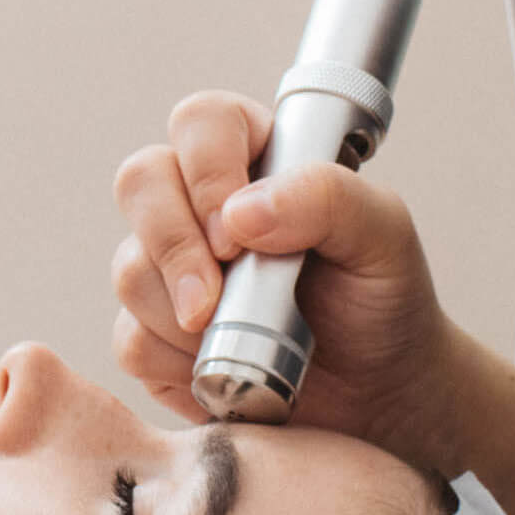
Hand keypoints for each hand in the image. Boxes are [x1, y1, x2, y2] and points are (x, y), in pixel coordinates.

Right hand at [110, 89, 453, 450]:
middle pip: (139, 183)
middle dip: (174, 248)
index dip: (206, 173)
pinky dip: (176, 365)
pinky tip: (222, 371)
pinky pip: (130, 341)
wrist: (377, 392)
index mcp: (257, 158)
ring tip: (245, 340)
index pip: (202, 122)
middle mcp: (200, 205)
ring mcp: (169, 270)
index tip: (237, 237)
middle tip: (212, 303)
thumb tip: (239, 213)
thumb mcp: (384, 236)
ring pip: (130, 270)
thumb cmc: (382, 302)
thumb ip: (327, 199)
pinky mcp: (152, 334)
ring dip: (183, 318)